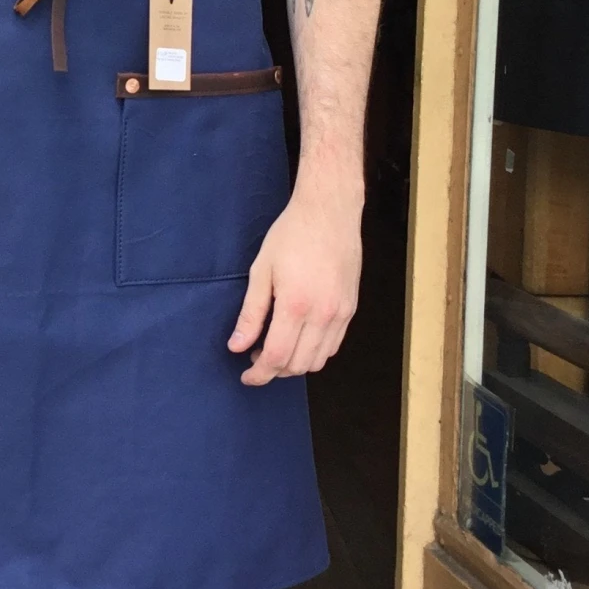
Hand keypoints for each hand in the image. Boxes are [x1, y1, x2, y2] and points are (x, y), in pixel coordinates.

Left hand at [228, 177, 361, 384]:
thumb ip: (251, 313)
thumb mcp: (261, 270)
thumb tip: (237, 345)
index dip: (259, 373)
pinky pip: (333, 345)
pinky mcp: (351, 308)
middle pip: (299, 365)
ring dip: (295, 364)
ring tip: (275, 347)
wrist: (329, 212)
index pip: (277, 357)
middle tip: (255, 358)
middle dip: (275, 370)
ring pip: (319, 360)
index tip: (246, 376)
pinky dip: (315, 352)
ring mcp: (341, 313)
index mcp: (296, 305)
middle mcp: (323, 315)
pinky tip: (299, 338)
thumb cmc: (291, 235)